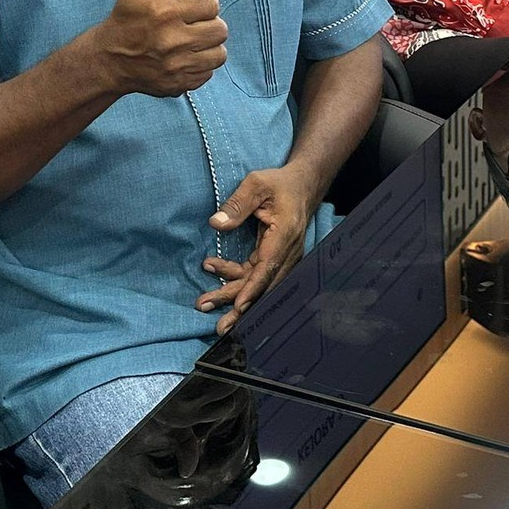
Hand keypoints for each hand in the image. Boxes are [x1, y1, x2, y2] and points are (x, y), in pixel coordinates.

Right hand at [88, 0, 227, 97]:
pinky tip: (185, 57)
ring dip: (208, 46)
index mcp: (166, 12)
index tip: (185, 5)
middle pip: (220, 29)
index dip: (200, 2)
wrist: (109, 59)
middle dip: (207, 24)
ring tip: (190, 40)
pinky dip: (200, 65)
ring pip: (219, 54)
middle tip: (189, 23)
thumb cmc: (127, 16)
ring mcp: (177, 66)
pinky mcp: (179, 85)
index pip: (211, 3)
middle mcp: (173, 41)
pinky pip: (208, 73)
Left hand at [199, 166, 315, 333]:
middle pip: (263, 285)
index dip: (253, 288)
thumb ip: (237, 204)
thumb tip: (216, 224)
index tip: (239, 305)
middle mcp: (287, 252)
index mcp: (285, 234)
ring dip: (233, 296)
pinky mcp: (275, 257)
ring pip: (258, 284)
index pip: (268, 266)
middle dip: (240, 306)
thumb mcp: (256, 184)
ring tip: (206, 304)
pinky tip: (213, 269)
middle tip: (219, 325)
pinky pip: (255, 274)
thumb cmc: (279, 183)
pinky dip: (235, 277)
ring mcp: (283, 257)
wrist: (303, 185)